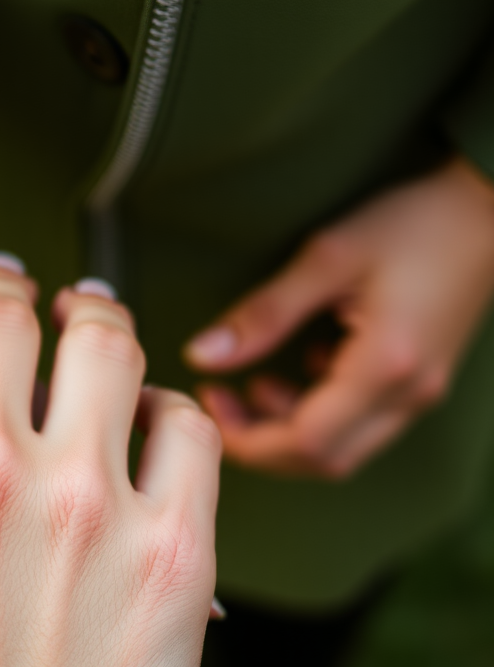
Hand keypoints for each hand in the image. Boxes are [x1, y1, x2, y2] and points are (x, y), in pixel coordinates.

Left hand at [184, 157, 493, 477]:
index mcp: (386, 368)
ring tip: (254, 385)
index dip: (247, 437)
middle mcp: (408, 396)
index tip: (211, 401)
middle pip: (323, 460)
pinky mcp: (418, 385)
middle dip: (261, 444)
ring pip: (342, 449)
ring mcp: (418, 395)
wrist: (491, 206)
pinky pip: (360, 425)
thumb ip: (264, 313)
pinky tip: (303, 368)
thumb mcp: (328, 257)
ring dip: (288, 430)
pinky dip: (319, 413)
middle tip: (222, 401)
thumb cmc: (417, 221)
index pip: (305, 442)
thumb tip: (202, 356)